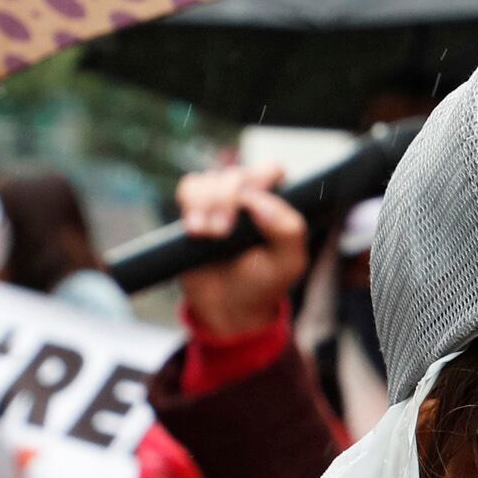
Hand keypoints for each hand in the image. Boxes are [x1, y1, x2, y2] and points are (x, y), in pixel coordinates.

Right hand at [173, 162, 308, 341]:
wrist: (227, 306)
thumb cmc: (263, 283)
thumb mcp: (288, 263)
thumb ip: (288, 230)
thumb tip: (259, 201)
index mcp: (279, 204)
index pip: (270, 171)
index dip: (256, 183)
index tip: (247, 209)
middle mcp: (251, 196)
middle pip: (234, 175)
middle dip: (224, 202)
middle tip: (222, 234)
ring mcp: (222, 200)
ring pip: (209, 179)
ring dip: (205, 205)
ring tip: (208, 235)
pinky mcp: (196, 207)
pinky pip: (189, 187)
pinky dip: (189, 204)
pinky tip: (194, 229)